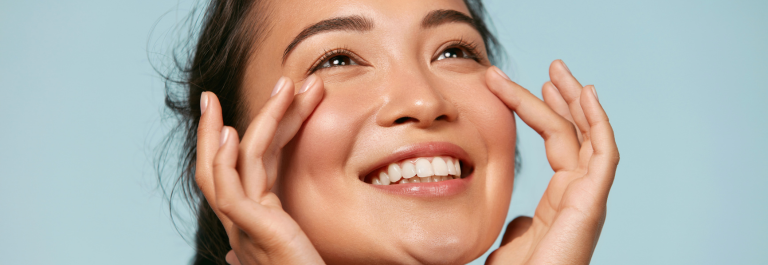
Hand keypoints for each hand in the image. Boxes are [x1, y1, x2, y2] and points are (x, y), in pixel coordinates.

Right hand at [195, 76, 325, 264]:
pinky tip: (228, 133)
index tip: (227, 115)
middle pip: (217, 167)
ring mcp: (243, 228)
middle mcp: (240, 224)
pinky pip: (230, 191)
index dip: (232, 141)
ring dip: (243, 123)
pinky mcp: (254, 232)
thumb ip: (264, 242)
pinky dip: (226, 160)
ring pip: (229, 166)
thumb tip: (230, 254)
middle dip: (212, 128)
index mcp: (250, 224)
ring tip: (268, 88)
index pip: (236, 174)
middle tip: (210, 95)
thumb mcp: (286, 254)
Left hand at [485, 61, 618, 263]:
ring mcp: (588, 198)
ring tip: (560, 70)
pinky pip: (603, 154)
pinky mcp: (592, 204)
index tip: (517, 87)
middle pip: (575, 133)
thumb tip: (521, 216)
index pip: (556, 142)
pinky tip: (585, 94)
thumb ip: (520, 225)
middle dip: (564, 97)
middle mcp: (579, 194)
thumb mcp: (513, 244)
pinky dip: (598, 122)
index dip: (540, 111)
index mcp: (561, 200)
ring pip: (589, 136)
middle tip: (551, 66)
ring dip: (577, 100)